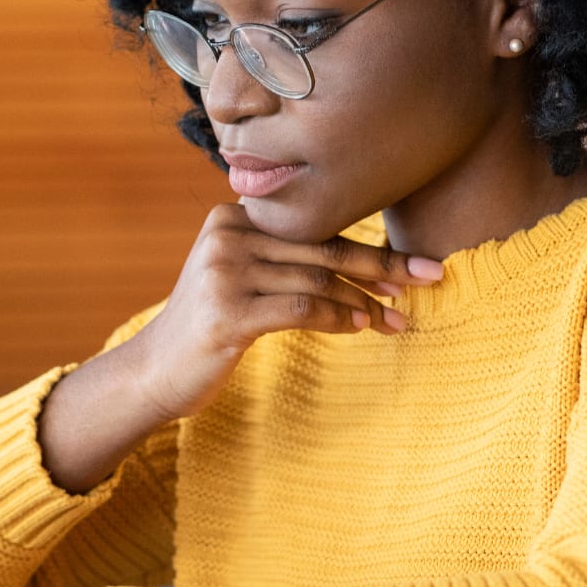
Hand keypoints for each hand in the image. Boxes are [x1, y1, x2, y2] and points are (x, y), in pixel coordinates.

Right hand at [127, 203, 441, 420]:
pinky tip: (360, 327)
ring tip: (397, 320)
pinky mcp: (227, 311)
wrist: (154, 370)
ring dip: (365, 302)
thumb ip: (286, 257)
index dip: (369, 246)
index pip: (316, 227)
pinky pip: (301, 308)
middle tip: (431, 277)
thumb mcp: (242, 277)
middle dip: (382, 265)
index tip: (416, 265)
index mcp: (233, 216)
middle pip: (322, 247)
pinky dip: (338, 317)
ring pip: (317, 279)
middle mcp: (227, 234)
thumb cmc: (211, 325)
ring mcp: (224, 272)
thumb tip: (368, 260)